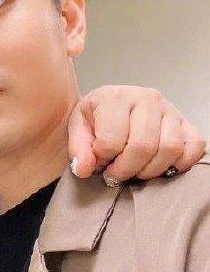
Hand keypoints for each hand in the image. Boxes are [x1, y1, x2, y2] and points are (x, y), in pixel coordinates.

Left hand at [68, 86, 205, 182]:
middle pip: (143, 147)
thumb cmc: (95, 117)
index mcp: (116, 97)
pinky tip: (160, 167)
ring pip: (170, 149)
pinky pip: (194, 146)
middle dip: (126, 169)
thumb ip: (78, 150)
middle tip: (115, 174)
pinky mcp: (185, 122)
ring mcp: (169, 109)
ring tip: (134, 170)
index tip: (98, 162)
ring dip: (150, 170)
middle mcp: (146, 98)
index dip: (103, 160)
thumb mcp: (77, 129)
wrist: (109, 105)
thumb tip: (84, 169)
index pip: (112, 141)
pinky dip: (180, 163)